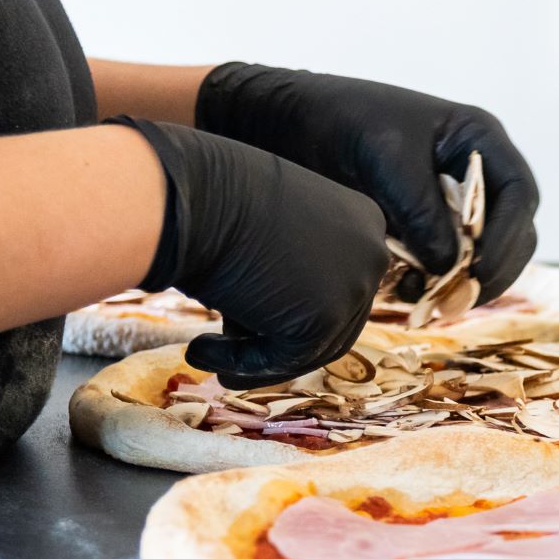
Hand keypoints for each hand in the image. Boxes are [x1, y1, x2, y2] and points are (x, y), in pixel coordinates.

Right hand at [111, 118, 388, 388]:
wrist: (185, 196)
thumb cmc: (211, 197)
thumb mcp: (270, 220)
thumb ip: (290, 257)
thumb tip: (279, 307)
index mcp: (363, 220)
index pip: (339, 279)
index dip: (295, 305)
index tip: (254, 319)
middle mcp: (372, 254)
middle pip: (335, 316)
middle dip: (282, 336)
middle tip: (235, 347)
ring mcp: (354, 289)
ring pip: (313, 345)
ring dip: (259, 357)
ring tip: (206, 355)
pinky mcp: (325, 322)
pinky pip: (285, 358)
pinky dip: (241, 362)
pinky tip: (197, 351)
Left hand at [195, 63, 538, 303]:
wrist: (282, 124)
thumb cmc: (337, 122)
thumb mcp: (385, 158)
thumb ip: (423, 210)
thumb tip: (450, 265)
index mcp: (478, 139)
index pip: (519, 195)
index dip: (506, 237)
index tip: (478, 270)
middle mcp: (477, 170)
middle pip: (512, 232)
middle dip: (491, 269)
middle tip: (456, 299)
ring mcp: (454, 200)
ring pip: (485, 253)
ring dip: (465, 282)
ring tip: (427, 301)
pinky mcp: (428, 226)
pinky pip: (451, 262)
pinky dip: (438, 283)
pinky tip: (410, 294)